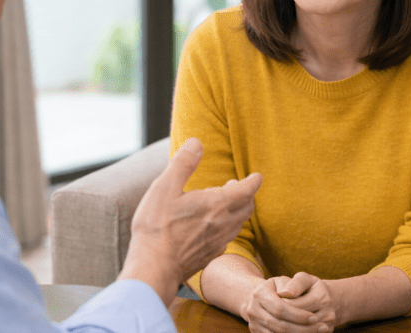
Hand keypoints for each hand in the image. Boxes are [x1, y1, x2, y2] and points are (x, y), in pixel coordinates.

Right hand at [120, 137, 262, 305]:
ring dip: (237, 212)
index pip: (246, 190)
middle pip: (247, 208)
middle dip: (246, 196)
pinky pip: (227, 240)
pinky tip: (214, 229)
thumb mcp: (165, 187)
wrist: (153, 268)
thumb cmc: (157, 227)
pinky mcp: (209, 256)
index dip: (253, 181)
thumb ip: (183, 163)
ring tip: (225, 205)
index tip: (257, 176)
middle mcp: (223, 224)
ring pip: (238, 225)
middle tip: (237, 186)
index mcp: (216, 204)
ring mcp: (217, 243)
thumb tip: (197, 143)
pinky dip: (227, 229)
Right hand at [241, 272, 333, 332]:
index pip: (280, 308)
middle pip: (279, 325)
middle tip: (321, 328)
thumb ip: (293, 284)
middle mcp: (253, 310)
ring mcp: (253, 324)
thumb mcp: (286, 280)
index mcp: (260, 294)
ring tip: (317, 332)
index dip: (298, 315)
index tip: (315, 318)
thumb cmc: (280, 287)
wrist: (263, 298)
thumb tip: (289, 294)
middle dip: (302, 329)